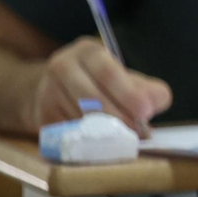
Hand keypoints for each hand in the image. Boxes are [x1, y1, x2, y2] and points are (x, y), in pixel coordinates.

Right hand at [32, 37, 171, 134]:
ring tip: (126, 140)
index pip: (108, 72)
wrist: (52, 92)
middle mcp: (62, 66)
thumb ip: (147, 89)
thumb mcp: (126, 79)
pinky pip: (71, 134)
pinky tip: (104, 145)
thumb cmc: (100, 85)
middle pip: (93, 98)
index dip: (129, 94)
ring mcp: (47, 92)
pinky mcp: (42, 117)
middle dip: (121, 118)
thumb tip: (155, 102)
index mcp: (88, 51)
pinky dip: (91, 143)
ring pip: (82, 119)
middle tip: (140, 133)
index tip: (146, 112)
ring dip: (108, 134)